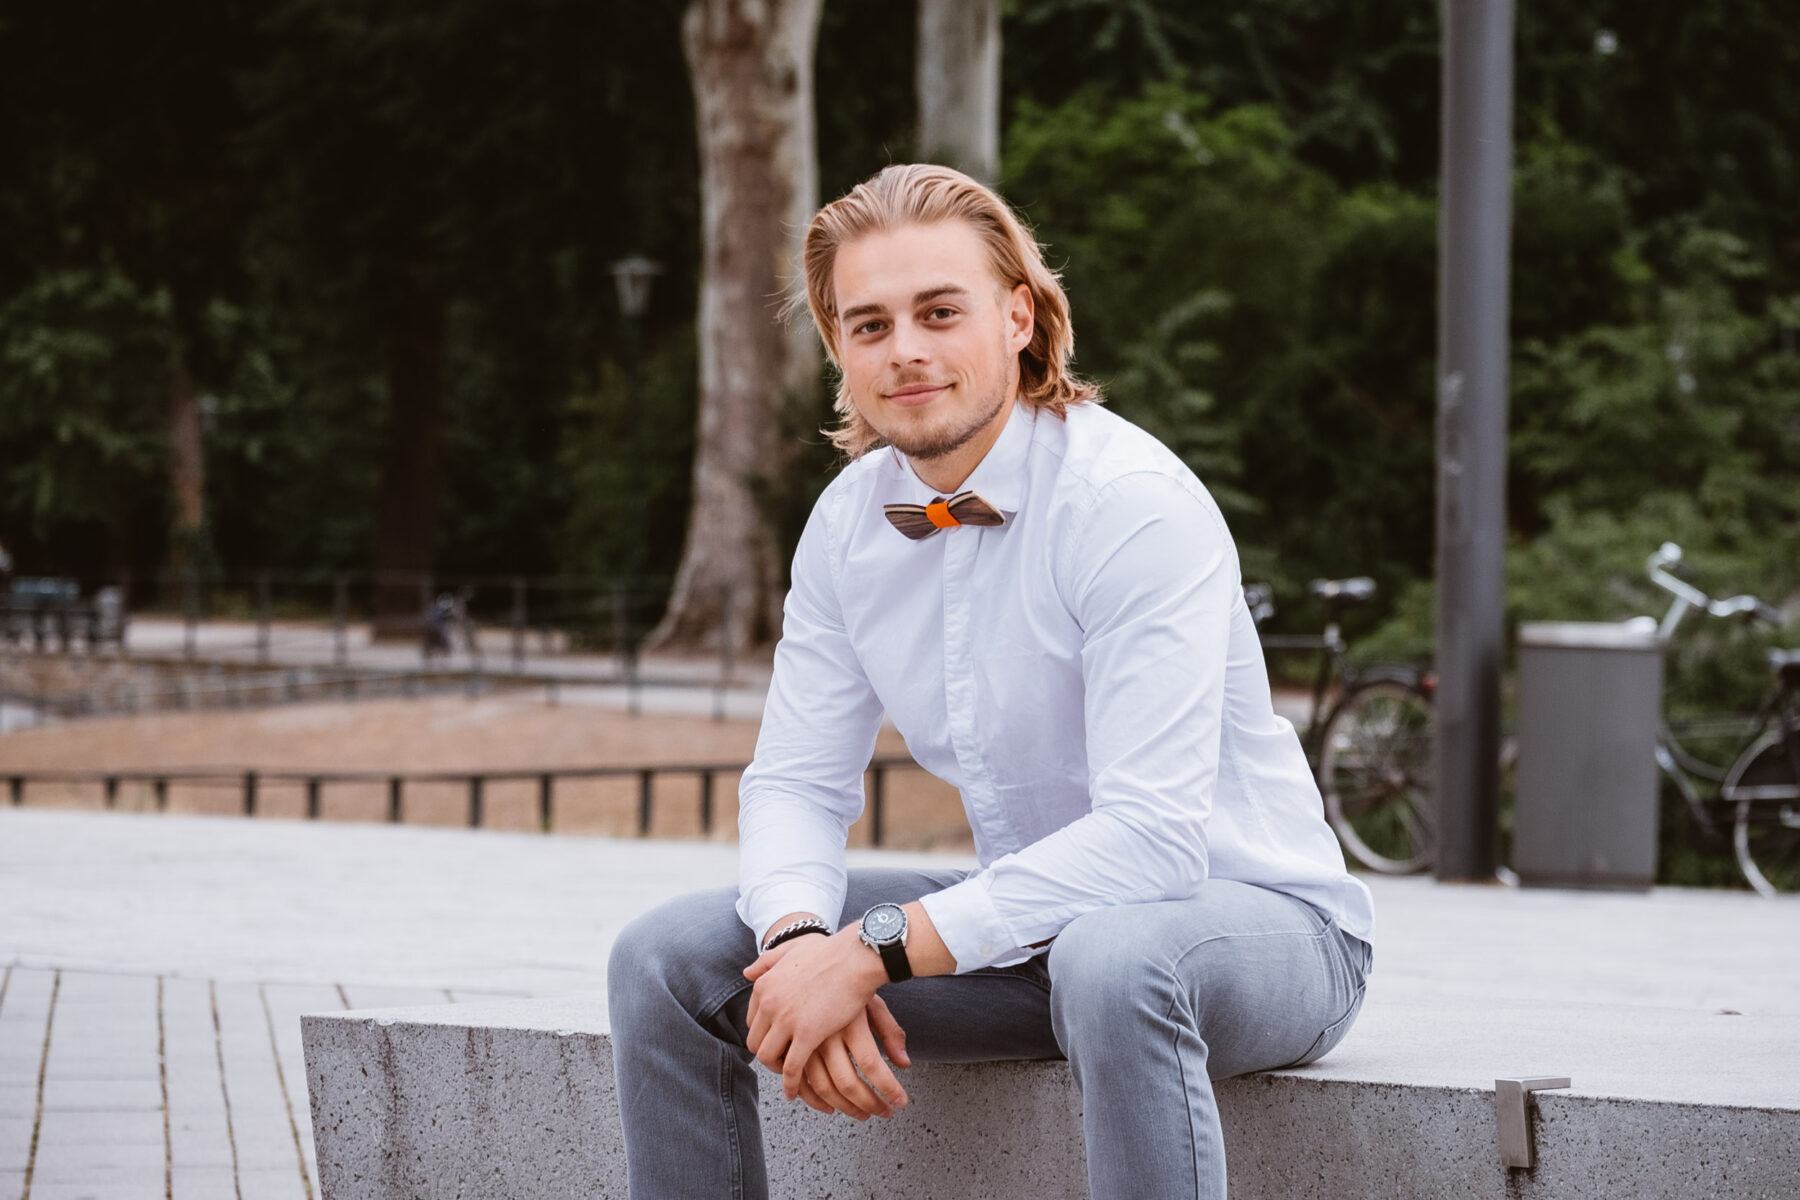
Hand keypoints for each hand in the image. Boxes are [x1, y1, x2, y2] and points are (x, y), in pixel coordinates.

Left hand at [744, 927, 886, 1099]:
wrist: (855, 956)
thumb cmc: (830, 952)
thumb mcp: (791, 950)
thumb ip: (767, 961)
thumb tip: (747, 973)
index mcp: (764, 985)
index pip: (752, 1021)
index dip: (764, 1035)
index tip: (776, 1042)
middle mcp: (769, 1003)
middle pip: (755, 1042)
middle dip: (767, 1056)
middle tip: (782, 1063)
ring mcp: (786, 1020)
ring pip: (768, 1057)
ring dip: (777, 1071)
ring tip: (789, 1079)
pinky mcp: (808, 1034)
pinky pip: (792, 1068)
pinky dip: (791, 1084)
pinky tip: (795, 1092)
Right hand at [793, 995, 911, 1119]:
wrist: (815, 961)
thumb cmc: (848, 983)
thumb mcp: (873, 1003)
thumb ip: (890, 1032)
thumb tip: (904, 1064)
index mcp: (850, 1023)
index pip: (872, 1065)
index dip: (888, 1088)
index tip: (900, 1102)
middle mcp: (826, 1034)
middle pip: (847, 1083)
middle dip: (869, 1104)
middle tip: (884, 1112)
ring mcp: (805, 1042)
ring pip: (823, 1088)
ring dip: (845, 1108)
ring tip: (863, 1113)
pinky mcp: (790, 1047)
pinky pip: (800, 1082)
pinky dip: (813, 1100)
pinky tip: (829, 1108)